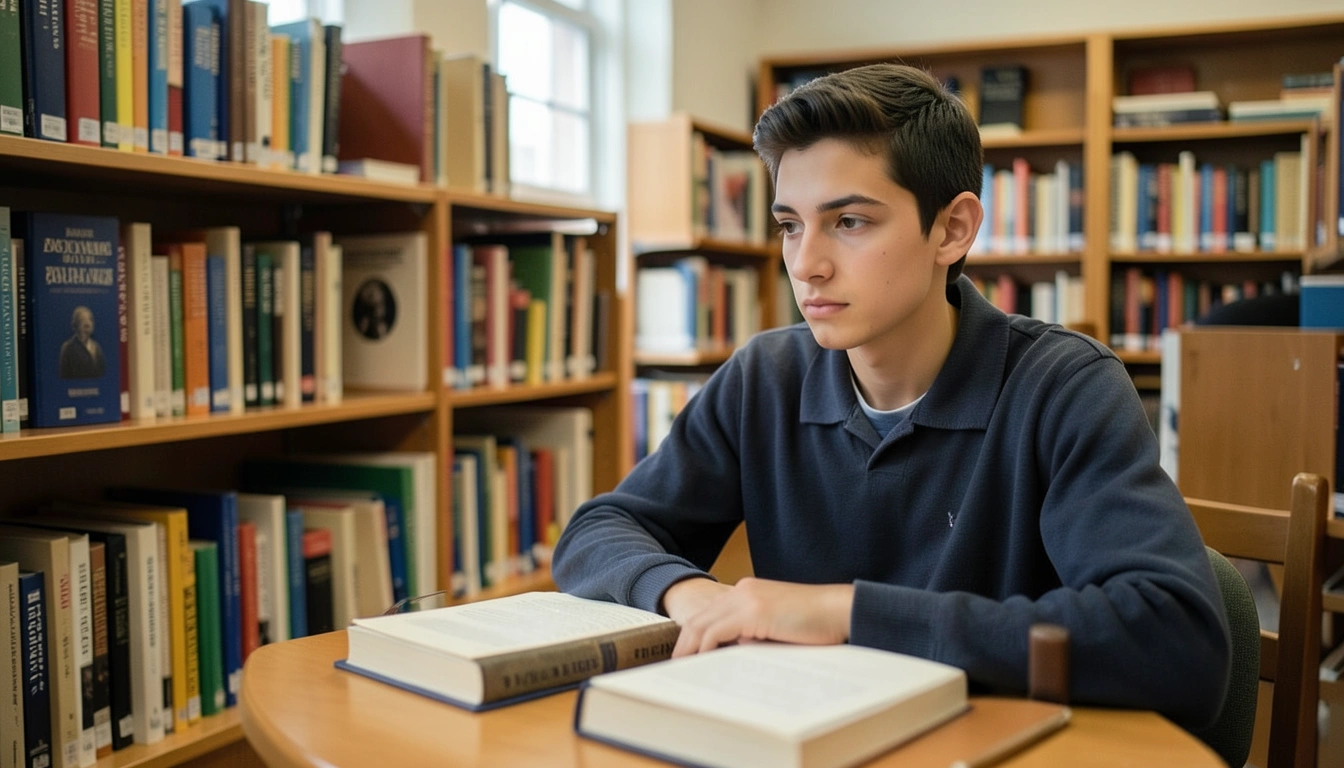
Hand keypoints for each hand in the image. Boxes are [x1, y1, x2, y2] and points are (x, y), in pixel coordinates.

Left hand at [669, 577, 854, 656]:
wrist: (840, 609)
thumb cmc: (817, 622)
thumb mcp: (777, 626)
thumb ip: (754, 633)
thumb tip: (734, 652)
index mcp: (748, 591)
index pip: (710, 614)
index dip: (694, 636)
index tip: (687, 657)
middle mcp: (742, 590)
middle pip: (699, 618)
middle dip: (684, 643)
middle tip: (675, 667)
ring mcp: (747, 598)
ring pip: (702, 625)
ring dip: (689, 649)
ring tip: (681, 670)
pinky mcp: (754, 611)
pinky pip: (716, 632)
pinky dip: (704, 649)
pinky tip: (700, 664)